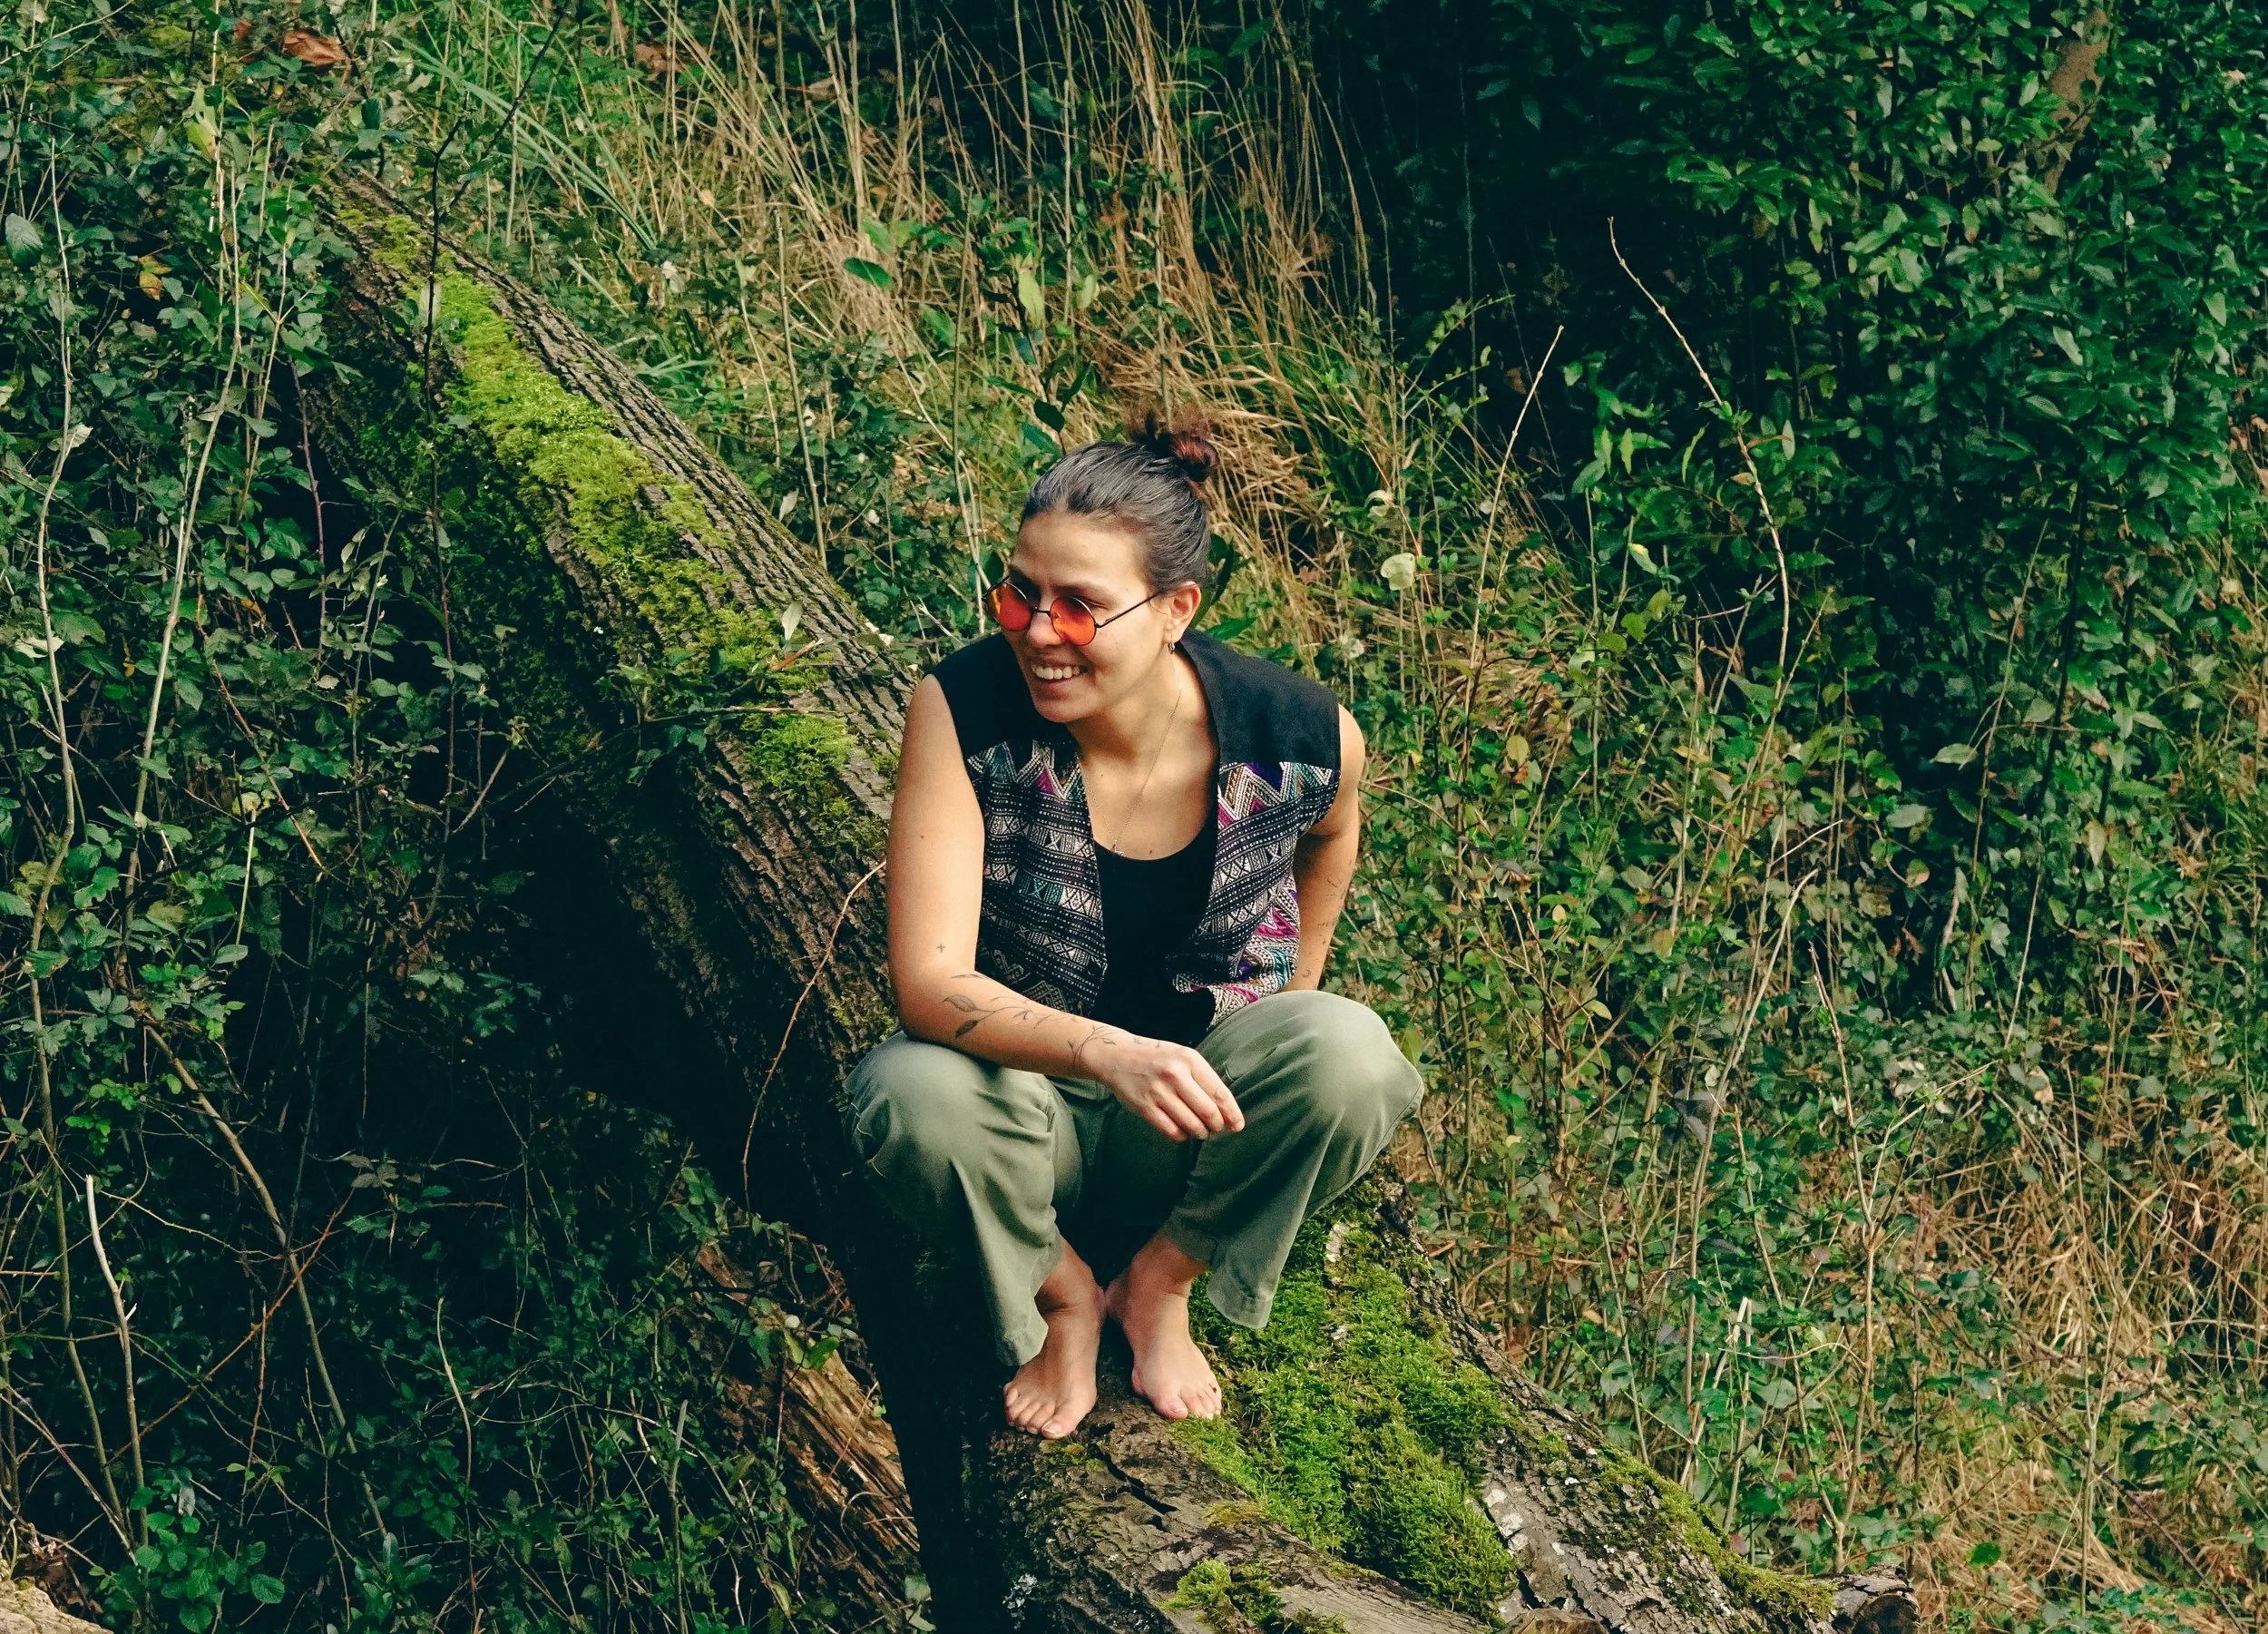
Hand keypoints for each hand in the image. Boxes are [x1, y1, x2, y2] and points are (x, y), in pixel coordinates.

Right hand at [1080, 1029, 1243, 1141]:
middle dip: (1217, 1125)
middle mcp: (1174, 1075)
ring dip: (1201, 1132)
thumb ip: (1203, 1079)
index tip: (1238, 1125)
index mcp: (1189, 1060)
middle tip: (1217, 1128)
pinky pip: (1171, 1131)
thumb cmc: (1157, 1058)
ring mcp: (1158, 1092)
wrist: (1117, 1056)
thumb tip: (1226, 1110)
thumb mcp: (1182, 1057)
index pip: (1218, 1092)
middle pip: (1207, 1111)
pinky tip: (1184, 1131)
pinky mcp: (1145, 1107)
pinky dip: (1182, 1136)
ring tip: (1201, 1131)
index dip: (1231, 1112)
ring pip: (1191, 1124)